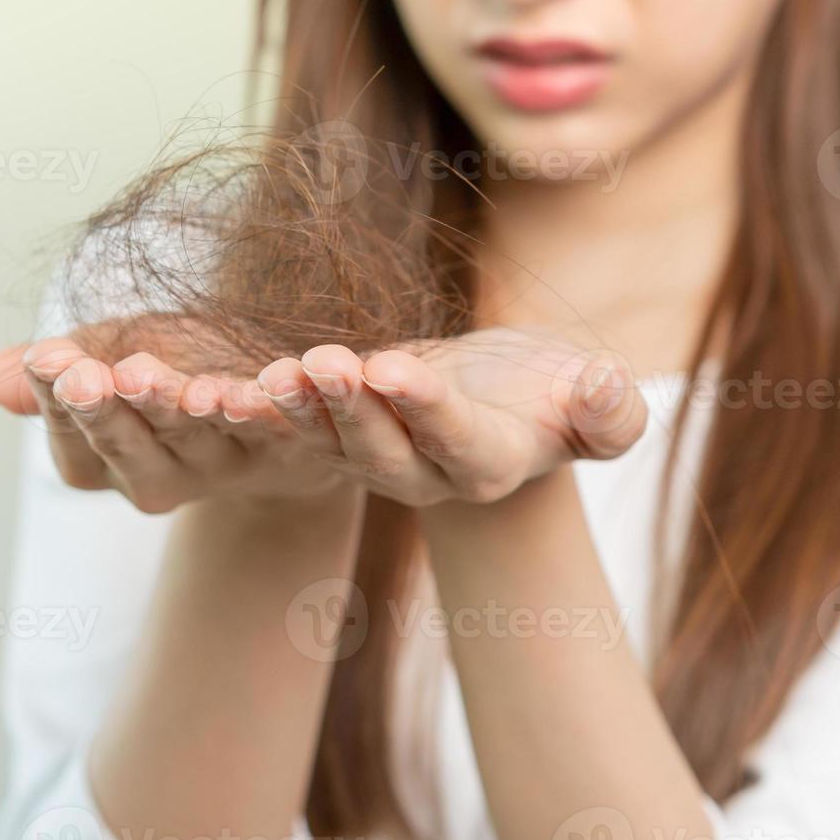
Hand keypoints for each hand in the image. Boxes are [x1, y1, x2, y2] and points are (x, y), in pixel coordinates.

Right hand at [0, 337, 347, 512]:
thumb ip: (60, 372)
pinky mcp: (286, 444)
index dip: (57, 404)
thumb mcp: (111, 357)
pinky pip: (268, 429)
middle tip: (82, 376)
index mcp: (109, 461)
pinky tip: (242, 387)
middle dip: (103, 411)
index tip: (45, 360)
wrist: (277, 399)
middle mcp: (164, 476)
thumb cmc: (178, 370)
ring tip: (145, 373)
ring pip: (193, 435)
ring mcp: (226, 465)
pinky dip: (257, 408)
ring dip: (170, 406)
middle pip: (127, 446)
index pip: (73, 442)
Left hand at [250, 328, 647, 507]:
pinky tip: (229, 386)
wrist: (512, 397)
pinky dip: (263, 409)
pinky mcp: (340, 433)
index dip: (424, 408)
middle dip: (348, 408)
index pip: (456, 440)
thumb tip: (602, 390)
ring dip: (294, 411)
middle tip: (319, 364)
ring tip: (265, 375)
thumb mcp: (603, 404)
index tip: (393, 369)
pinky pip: (296, 425)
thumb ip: (610, 412)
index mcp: (490, 464)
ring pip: (329, 441)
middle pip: (381, 449)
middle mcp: (426, 475)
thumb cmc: (564, 396)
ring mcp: (376, 459)